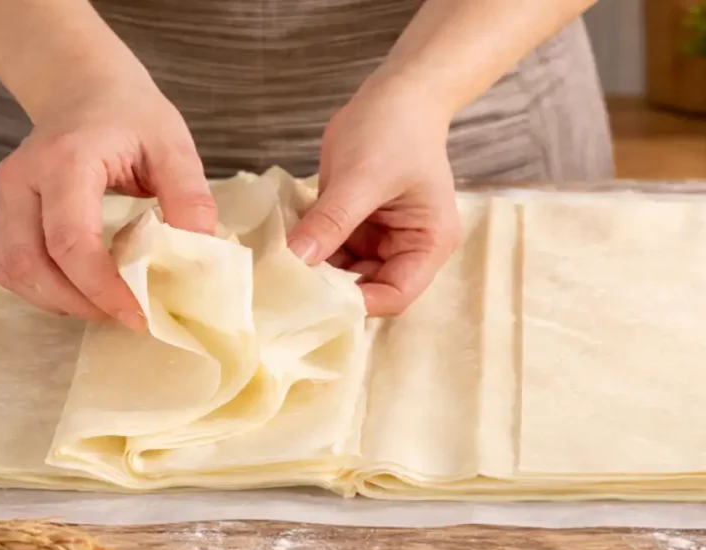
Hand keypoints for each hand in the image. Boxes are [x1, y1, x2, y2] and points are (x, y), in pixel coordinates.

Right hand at [0, 78, 216, 329]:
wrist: (85, 87)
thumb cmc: (131, 113)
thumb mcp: (174, 145)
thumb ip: (189, 198)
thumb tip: (201, 255)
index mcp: (66, 160)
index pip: (70, 240)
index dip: (102, 288)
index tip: (140, 315)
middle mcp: (23, 179)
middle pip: (31, 264)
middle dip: (79, 303)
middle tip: (129, 317)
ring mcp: (7, 196)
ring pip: (15, 271)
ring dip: (60, 302)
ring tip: (110, 307)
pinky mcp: (7, 211)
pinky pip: (13, 265)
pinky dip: (48, 290)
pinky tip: (86, 291)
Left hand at [287, 79, 461, 315]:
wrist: (397, 91)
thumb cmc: (395, 129)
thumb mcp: (362, 177)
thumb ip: (331, 221)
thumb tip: (295, 260)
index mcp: (427, 244)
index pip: (396, 294)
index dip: (359, 301)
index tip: (316, 297)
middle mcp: (406, 248)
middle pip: (367, 287)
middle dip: (331, 287)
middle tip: (287, 284)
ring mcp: (380, 237)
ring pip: (343, 270)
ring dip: (314, 268)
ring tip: (278, 266)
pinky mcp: (356, 223)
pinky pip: (329, 247)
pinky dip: (309, 246)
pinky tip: (283, 243)